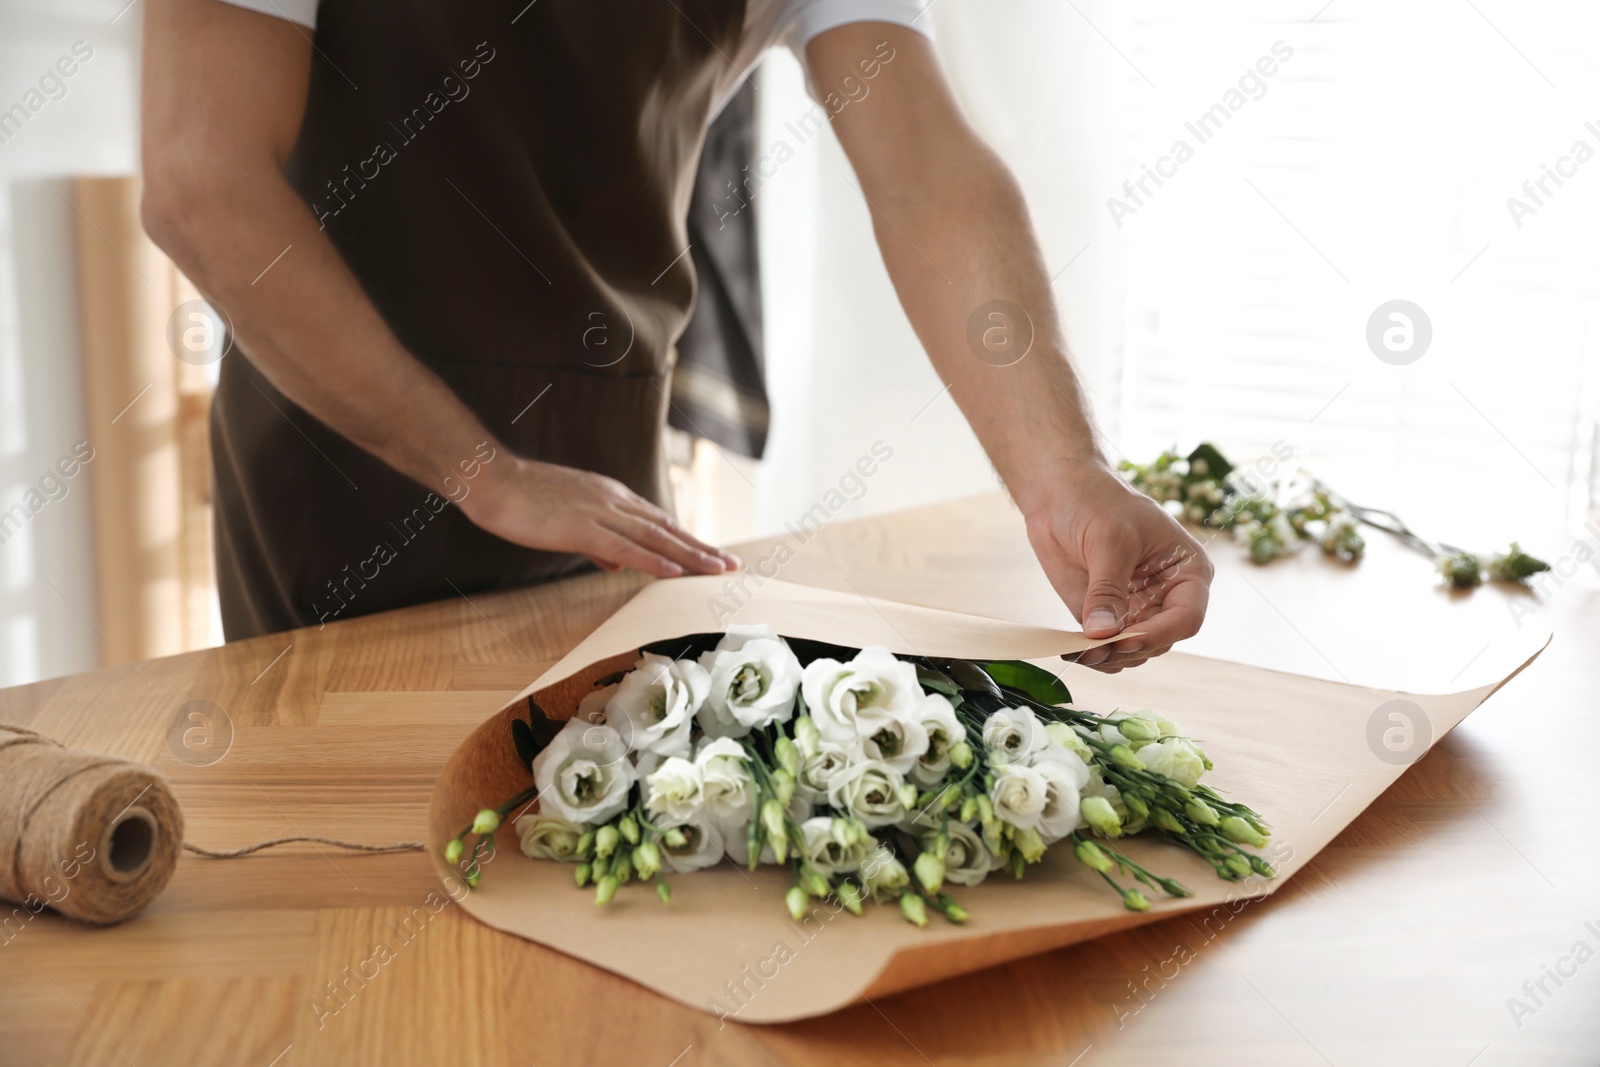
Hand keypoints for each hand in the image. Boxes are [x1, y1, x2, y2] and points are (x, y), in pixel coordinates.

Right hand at [462, 455, 738, 578]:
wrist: (492, 479)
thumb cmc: (523, 500)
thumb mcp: (567, 519)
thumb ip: (595, 540)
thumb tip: (615, 562)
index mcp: (611, 496)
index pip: (658, 522)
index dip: (687, 539)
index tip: (711, 554)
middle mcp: (614, 500)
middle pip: (667, 528)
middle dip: (701, 548)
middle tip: (731, 565)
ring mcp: (600, 511)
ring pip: (655, 536)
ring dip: (690, 554)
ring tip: (717, 570)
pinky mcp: (582, 526)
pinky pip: (624, 546)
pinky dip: (653, 559)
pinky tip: (674, 571)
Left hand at [1022, 462, 1212, 671]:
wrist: (1060, 493)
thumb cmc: (1097, 501)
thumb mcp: (1109, 540)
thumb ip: (1107, 589)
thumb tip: (1102, 632)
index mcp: (1187, 572)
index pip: (1187, 618)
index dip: (1158, 634)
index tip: (1125, 640)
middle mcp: (1167, 597)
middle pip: (1158, 642)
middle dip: (1127, 650)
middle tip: (1092, 649)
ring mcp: (1136, 610)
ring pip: (1132, 653)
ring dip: (1107, 658)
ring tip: (1078, 651)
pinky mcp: (1106, 617)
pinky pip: (1105, 650)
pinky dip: (1090, 656)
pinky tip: (1071, 649)